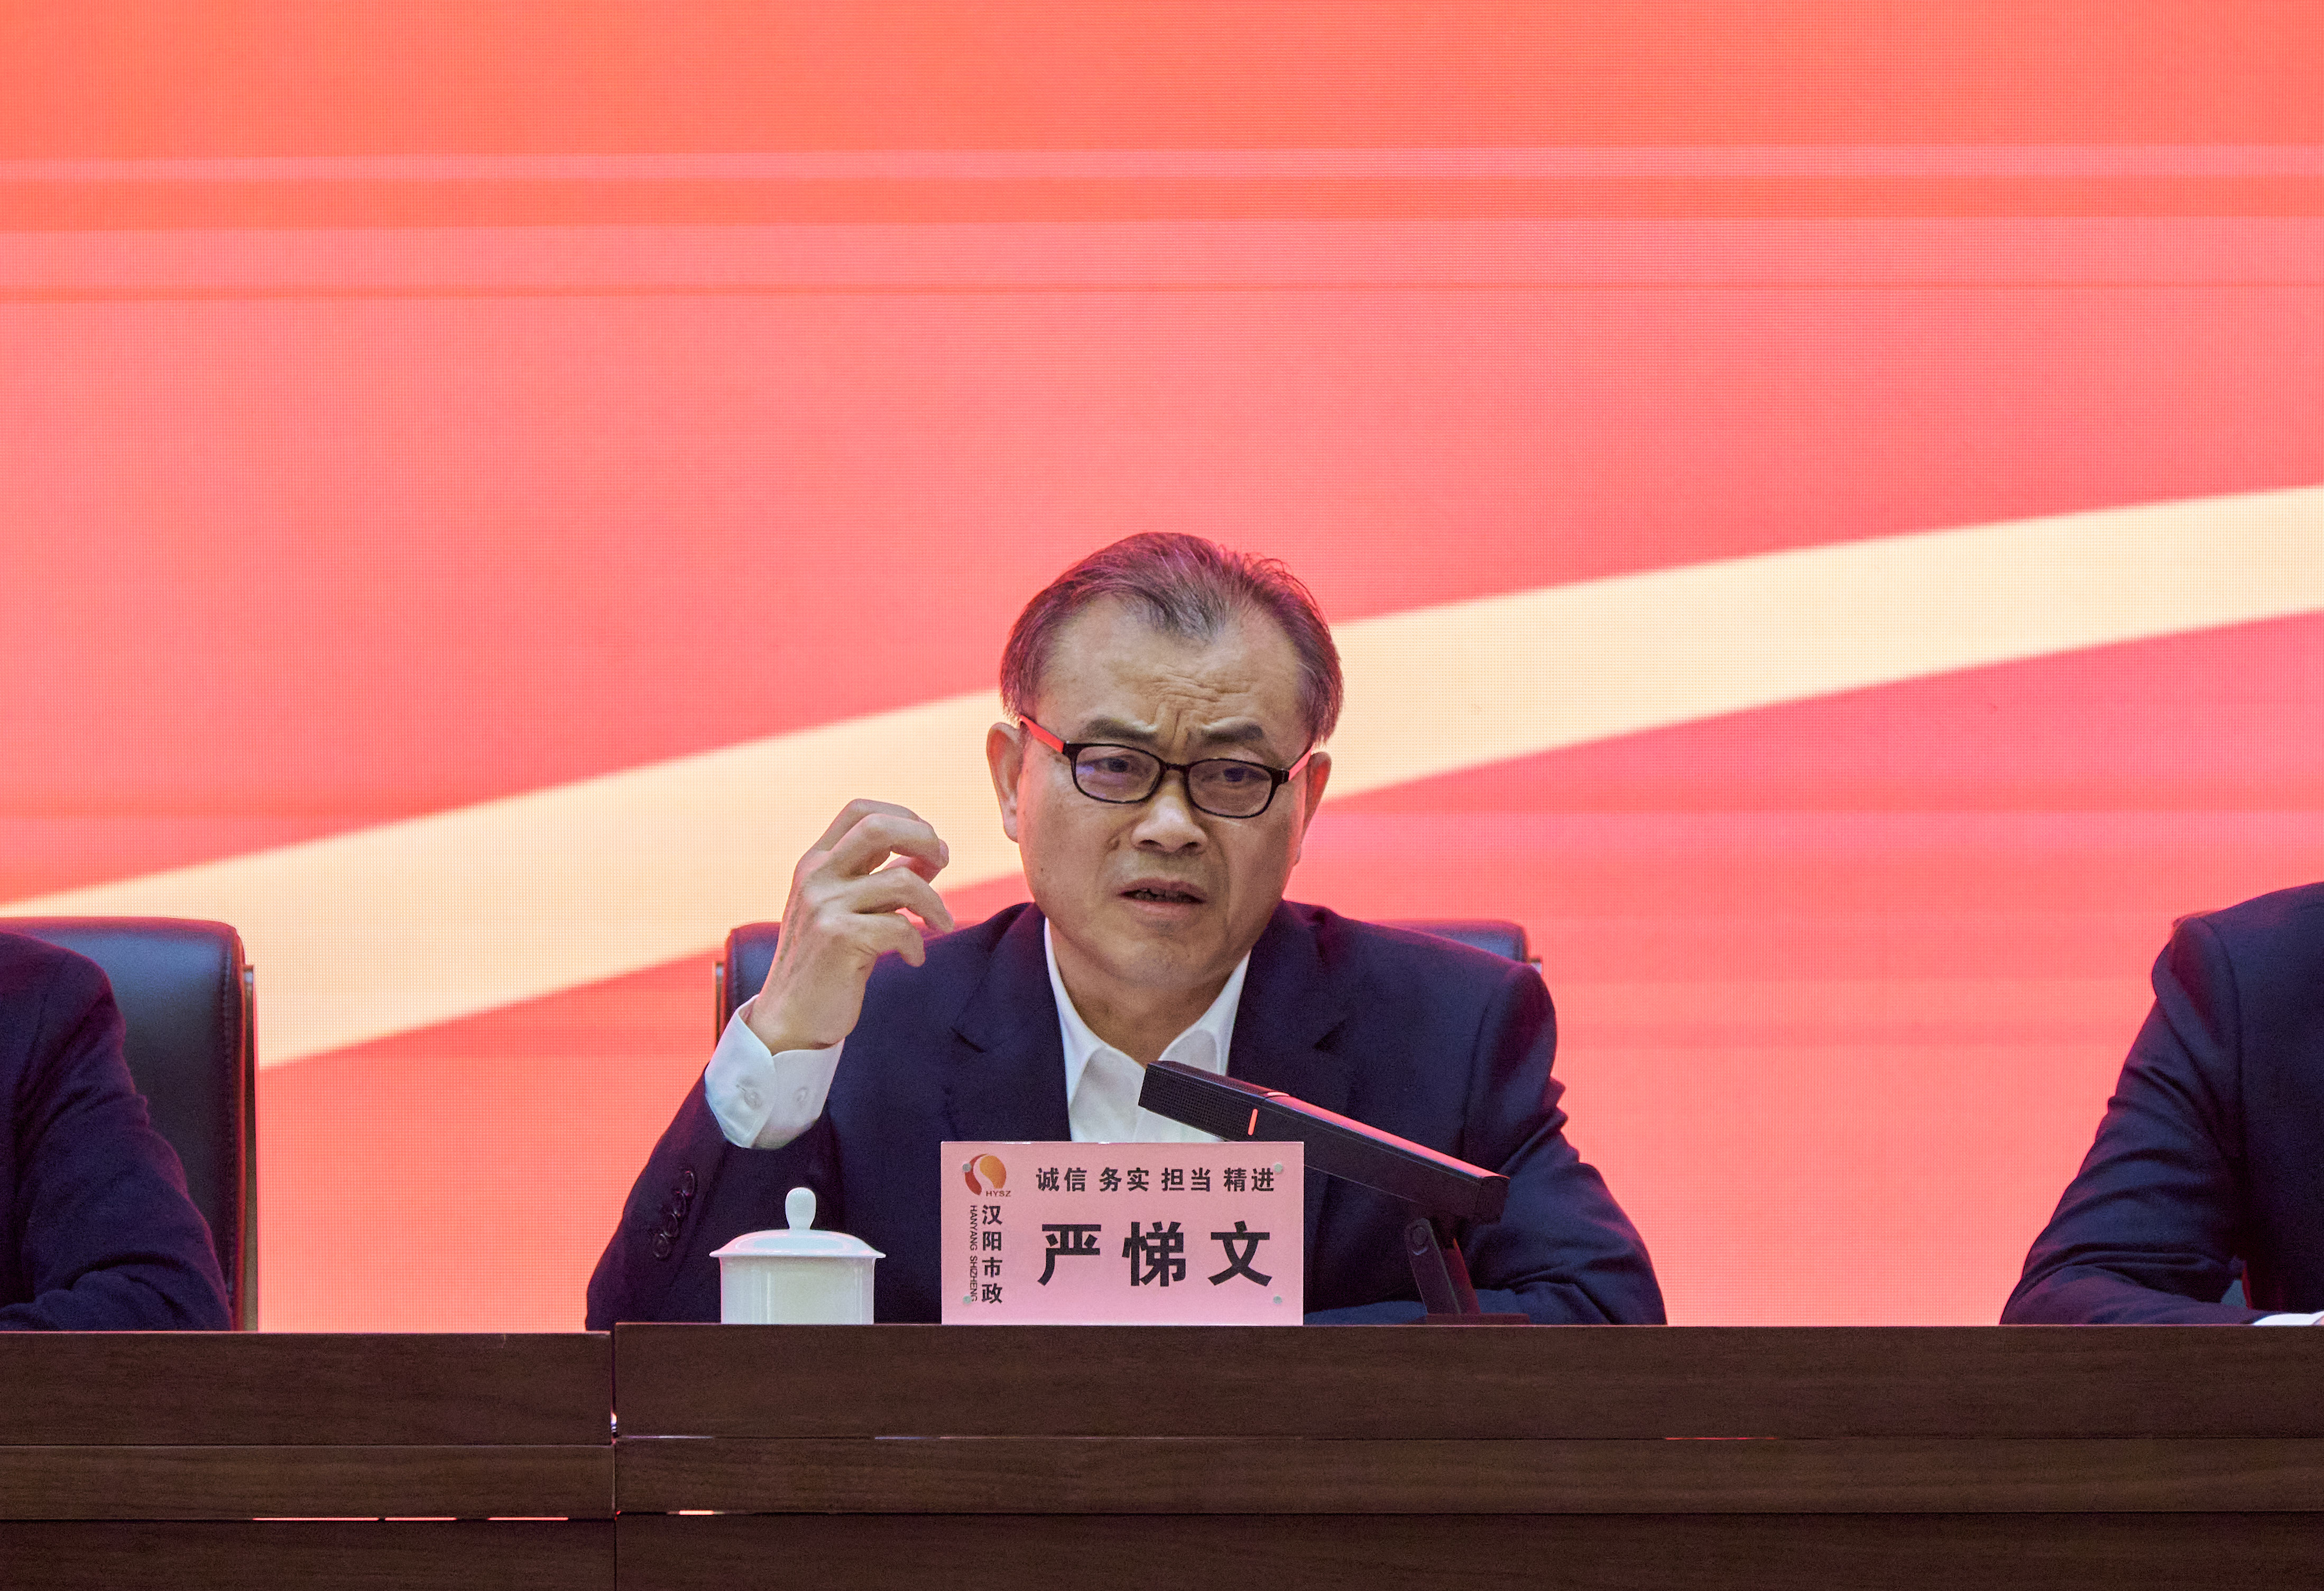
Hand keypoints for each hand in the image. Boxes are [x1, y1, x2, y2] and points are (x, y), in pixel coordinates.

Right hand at [746, 800, 956, 1054]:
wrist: (791, 1019)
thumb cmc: (829, 963)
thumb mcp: (851, 909)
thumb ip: (883, 878)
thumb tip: (933, 852)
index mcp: (816, 862)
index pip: (860, 810)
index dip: (904, 817)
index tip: (929, 846)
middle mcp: (815, 876)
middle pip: (877, 826)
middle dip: (924, 838)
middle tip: (944, 863)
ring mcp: (823, 905)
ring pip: (901, 881)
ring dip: (934, 904)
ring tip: (941, 924)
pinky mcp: (837, 938)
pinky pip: (899, 927)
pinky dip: (916, 942)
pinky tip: (914, 957)